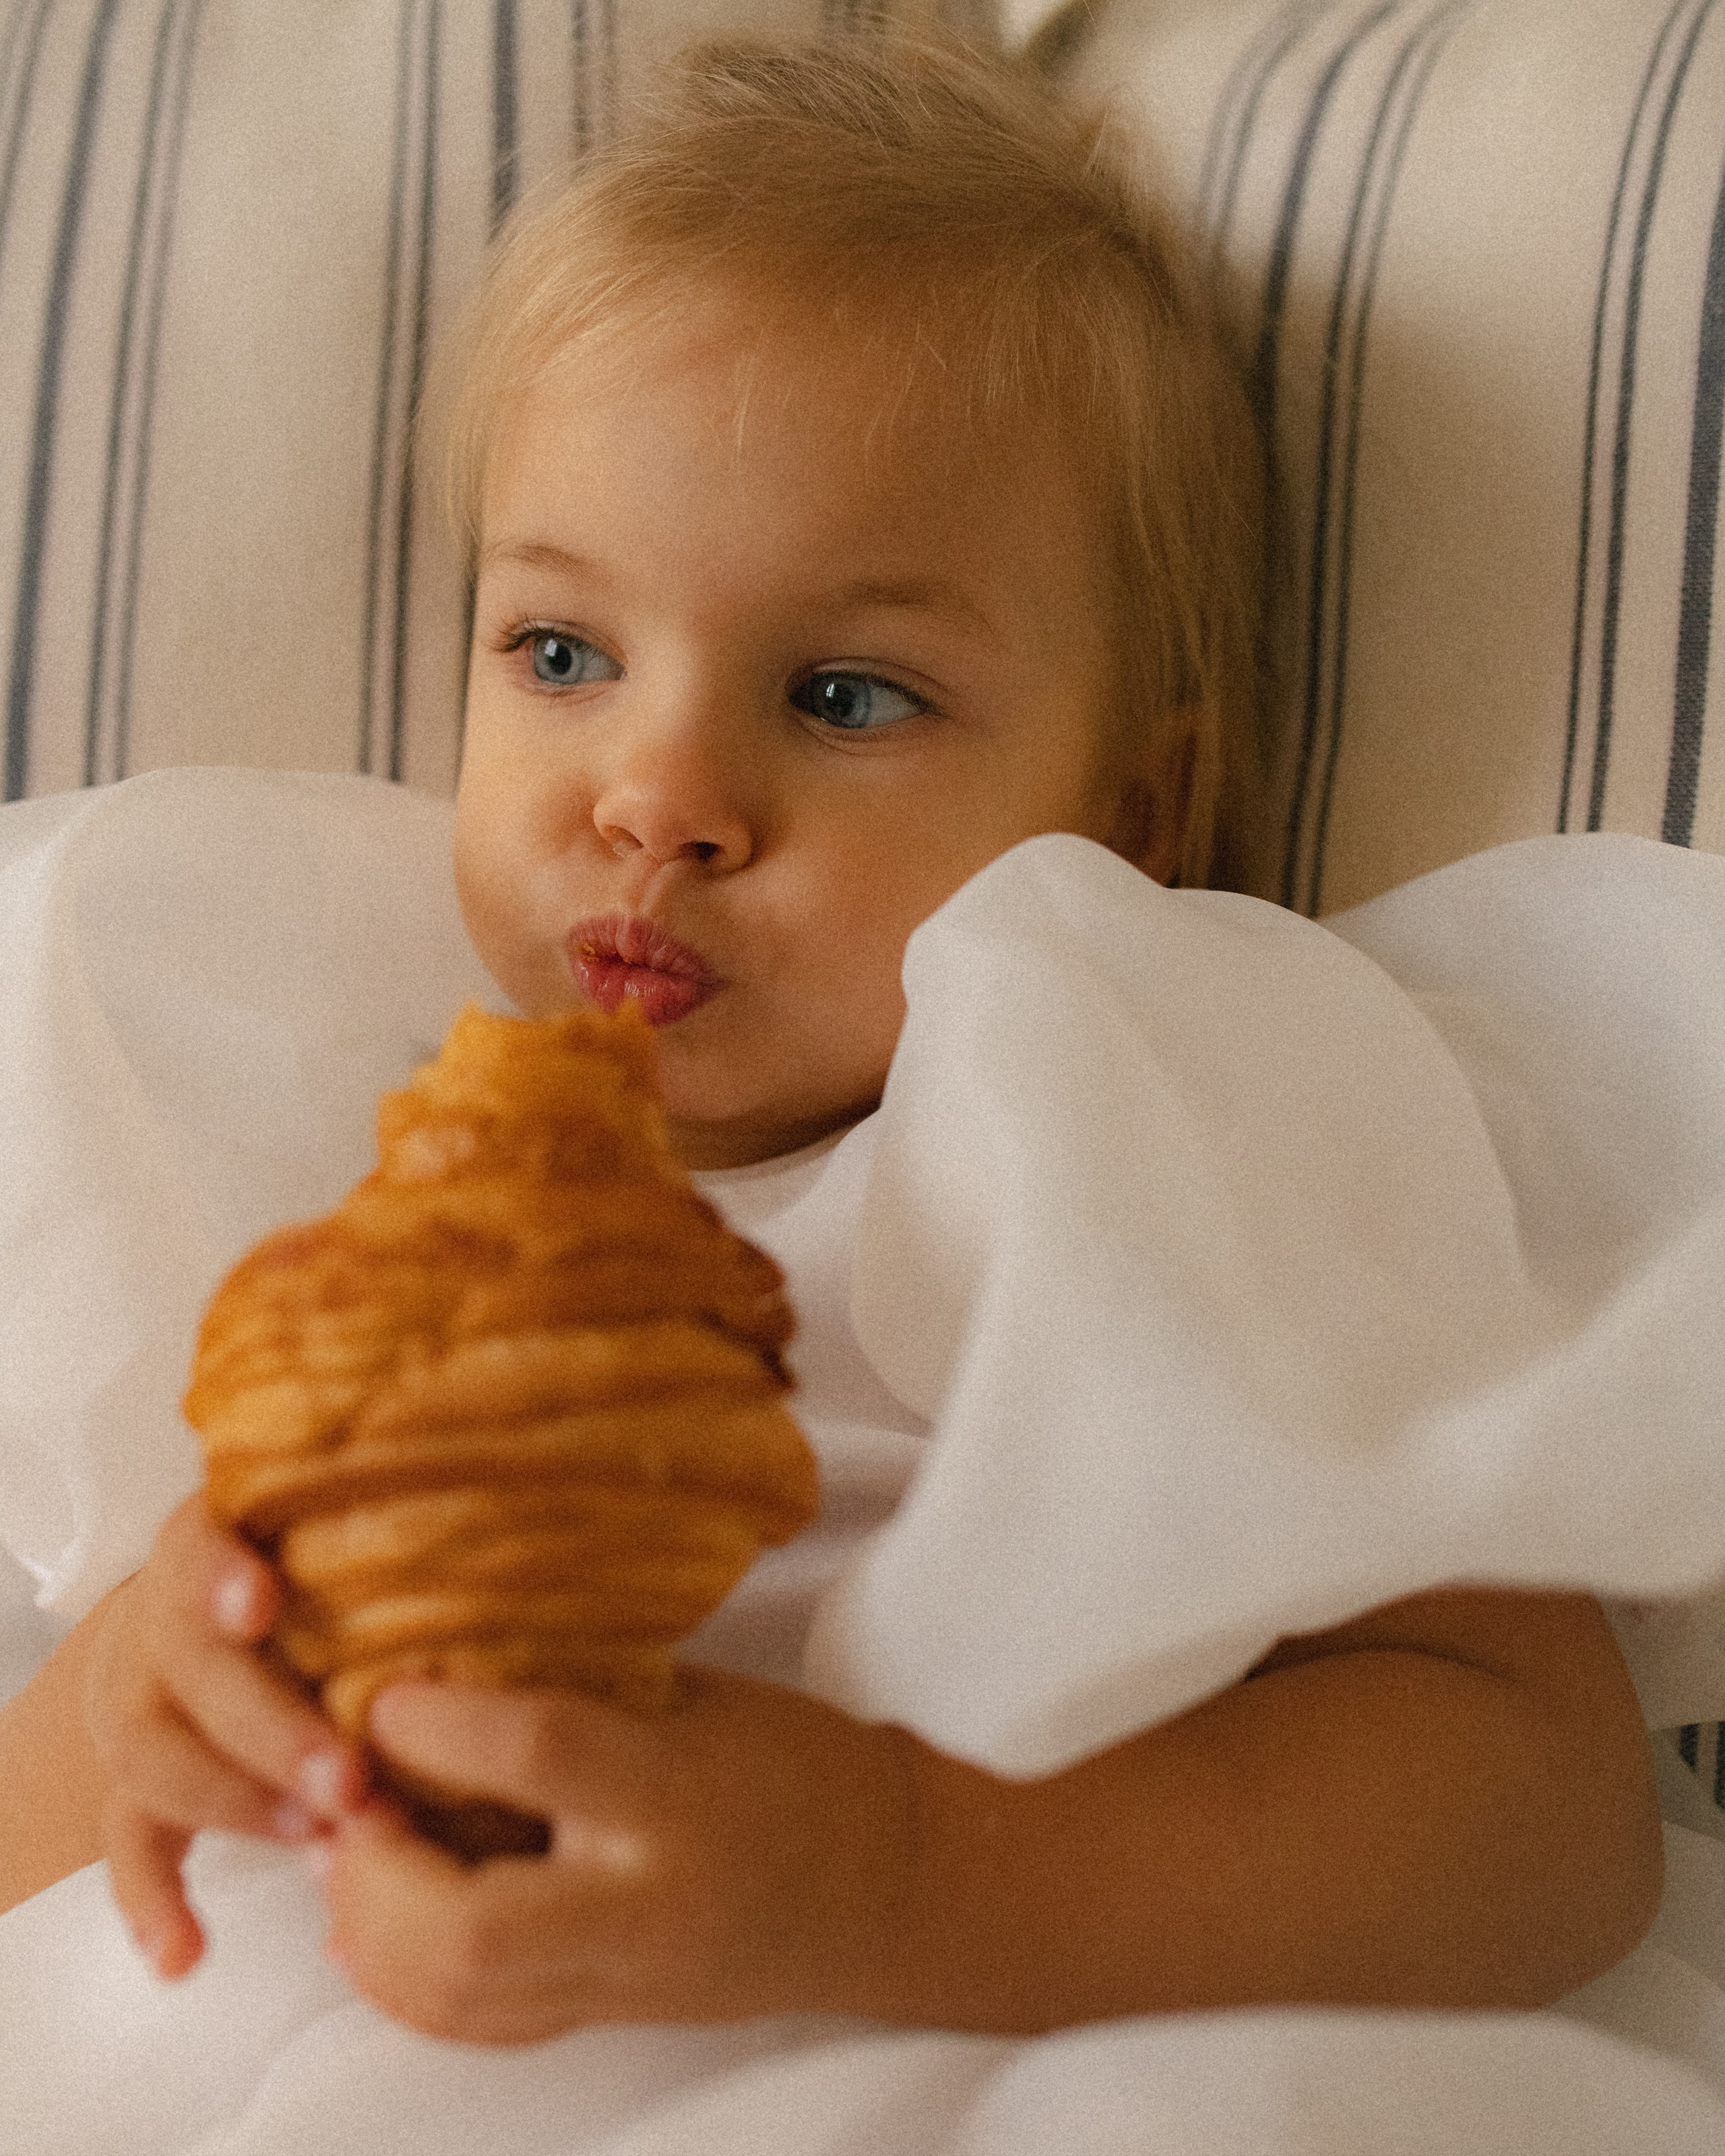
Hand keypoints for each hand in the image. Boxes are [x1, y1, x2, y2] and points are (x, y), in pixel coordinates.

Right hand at [84, 1493, 367, 1976]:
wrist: (236, 1610)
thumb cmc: (340, 1577)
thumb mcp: (357, 1551)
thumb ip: (406, 1564)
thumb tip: (525, 1569)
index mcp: (219, 1545)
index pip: (195, 1546)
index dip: (221, 1575)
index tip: (262, 1603)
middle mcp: (167, 1622)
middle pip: (189, 1668)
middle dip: (269, 1726)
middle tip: (348, 1778)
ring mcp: (143, 1704)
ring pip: (152, 1754)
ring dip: (234, 1802)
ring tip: (313, 1839)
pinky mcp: (136, 1785)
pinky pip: (130, 1844)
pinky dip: (154, 1901)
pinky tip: (186, 1954)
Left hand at [315, 1668, 918, 2043]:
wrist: (885, 1888)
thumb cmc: (793, 1765)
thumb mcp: (700, 1700)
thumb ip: (580, 1689)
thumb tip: (444, 1660)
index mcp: (682, 1798)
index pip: (539, 1758)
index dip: (439, 1724)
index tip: (382, 1694)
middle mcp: (646, 1908)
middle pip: (471, 1931)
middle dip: (378, 1873)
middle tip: (347, 1801)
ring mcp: (623, 1982)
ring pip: (457, 1999)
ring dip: (371, 1930)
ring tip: (345, 1855)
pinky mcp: (605, 2020)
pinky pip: (474, 2025)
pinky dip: (401, 1979)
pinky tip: (369, 1922)